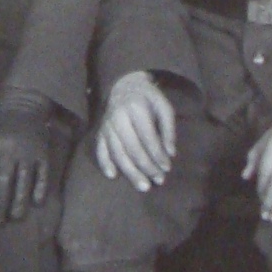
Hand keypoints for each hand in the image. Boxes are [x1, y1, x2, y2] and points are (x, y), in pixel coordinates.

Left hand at [0, 88, 55, 222]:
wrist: (22, 103)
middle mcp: (8, 148)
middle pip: (3, 183)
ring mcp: (28, 150)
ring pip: (23, 182)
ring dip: (18, 203)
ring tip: (14, 218)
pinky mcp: (43, 152)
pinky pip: (42, 175)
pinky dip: (40, 190)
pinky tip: (35, 203)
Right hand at [95, 71, 176, 191]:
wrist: (124, 85)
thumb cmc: (148, 98)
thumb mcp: (164, 107)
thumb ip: (169, 129)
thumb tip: (170, 154)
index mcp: (136, 108)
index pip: (148, 137)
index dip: (158, 155)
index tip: (167, 168)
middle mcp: (118, 116)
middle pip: (132, 148)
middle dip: (147, 167)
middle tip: (159, 180)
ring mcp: (107, 124)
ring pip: (117, 152)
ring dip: (130, 171)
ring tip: (143, 186)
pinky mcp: (100, 131)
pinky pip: (100, 149)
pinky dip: (105, 163)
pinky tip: (113, 175)